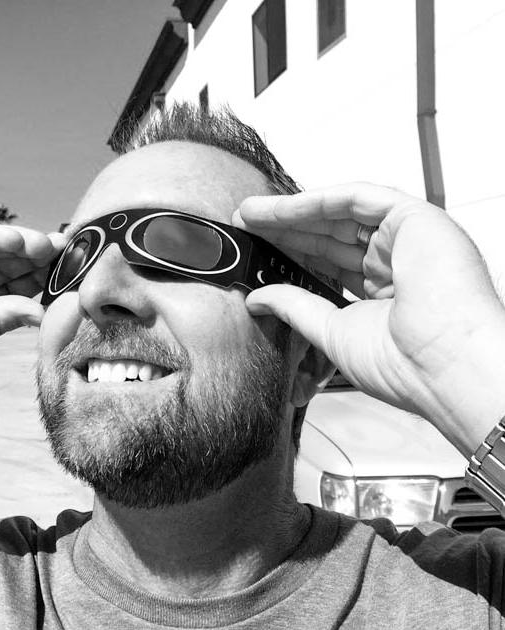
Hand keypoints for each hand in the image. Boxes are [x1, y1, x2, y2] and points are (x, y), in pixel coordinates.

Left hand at [233, 183, 504, 455]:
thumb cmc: (405, 365)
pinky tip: (280, 208)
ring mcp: (406, 239)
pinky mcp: (415, 218)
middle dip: (285, 230)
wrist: (443, 368)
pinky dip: (317, 201)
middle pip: (330, 237)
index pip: (328, 265)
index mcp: (383, 295)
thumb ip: (295, 308)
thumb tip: (258, 297)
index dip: (291, 255)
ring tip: (251, 213)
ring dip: (293, 212)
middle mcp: (396, 263)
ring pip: (340, 215)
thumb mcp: (331, 332)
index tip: (257, 253)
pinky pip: (357, 199)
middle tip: (246, 226)